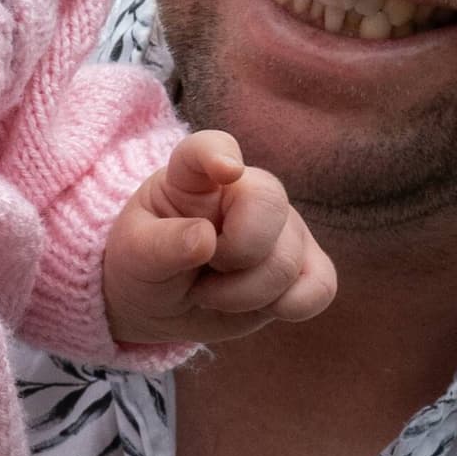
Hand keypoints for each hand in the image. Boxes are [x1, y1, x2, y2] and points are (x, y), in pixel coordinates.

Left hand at [105, 130, 336, 348]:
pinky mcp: (304, 265)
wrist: (161, 304)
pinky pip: (321, 287)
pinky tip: (261, 308)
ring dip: (244, 295)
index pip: (208, 148)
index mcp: (193, 177)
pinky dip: (289, 306)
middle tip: (204, 270)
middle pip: (268, 206)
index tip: (225, 169)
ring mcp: (282, 227)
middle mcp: (246, 192)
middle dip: (236, 253)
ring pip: (287, 261)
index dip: (218, 153)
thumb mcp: (136, 258)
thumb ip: (164, 245)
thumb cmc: (145, 266)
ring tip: (212, 294)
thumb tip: (205, 238)